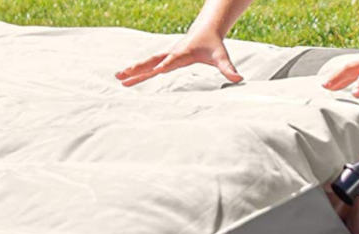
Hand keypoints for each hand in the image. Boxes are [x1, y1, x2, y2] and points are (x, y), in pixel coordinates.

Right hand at [115, 29, 242, 86]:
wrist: (206, 30)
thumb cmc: (214, 45)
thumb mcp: (222, 57)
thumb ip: (229, 68)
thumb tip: (240, 79)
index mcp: (184, 53)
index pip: (172, 61)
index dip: (164, 66)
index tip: (155, 71)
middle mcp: (172, 53)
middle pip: (153, 61)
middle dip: (139, 68)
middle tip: (123, 75)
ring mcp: (167, 55)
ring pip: (148, 62)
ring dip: (134, 70)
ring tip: (118, 78)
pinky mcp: (165, 57)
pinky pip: (149, 64)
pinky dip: (138, 71)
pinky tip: (128, 78)